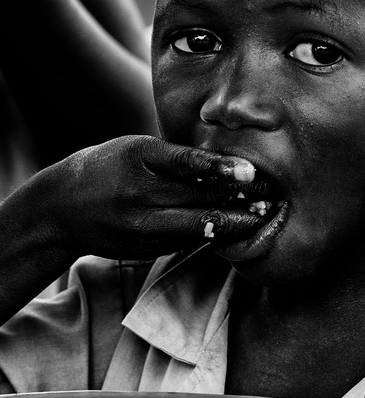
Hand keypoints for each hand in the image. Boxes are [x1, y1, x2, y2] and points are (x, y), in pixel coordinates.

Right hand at [45, 135, 272, 259]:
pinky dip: (214, 235)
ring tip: (263, 217)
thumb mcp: (138, 150)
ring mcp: (142, 225)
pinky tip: (237, 230)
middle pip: (200, 199)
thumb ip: (178, 157)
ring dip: (235, 223)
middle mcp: (139, 193)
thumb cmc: (110, 168)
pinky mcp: (146, 247)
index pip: (187, 164)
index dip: (222, 169)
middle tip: (273, 198)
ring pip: (199, 227)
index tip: (251, 171)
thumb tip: (231, 164)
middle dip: (241, 200)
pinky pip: (188, 241)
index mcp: (138, 157)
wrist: (59, 209)